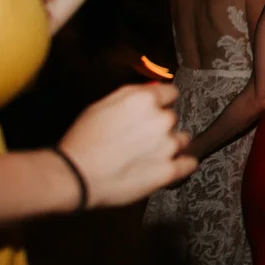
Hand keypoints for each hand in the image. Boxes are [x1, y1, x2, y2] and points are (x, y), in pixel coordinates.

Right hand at [57, 84, 196, 208]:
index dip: (160, 103)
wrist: (76, 175)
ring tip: (147, 155)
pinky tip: (171, 166)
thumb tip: (151, 89)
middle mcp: (162, 119)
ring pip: (181, 139)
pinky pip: (189, 163)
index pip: (170, 93)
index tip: (153, 111)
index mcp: (145, 100)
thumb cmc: (83, 141)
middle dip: (158, 126)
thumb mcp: (101, 106)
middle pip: (171, 118)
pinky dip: (183, 164)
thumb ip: (130, 95)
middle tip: (138, 138)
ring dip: (169, 144)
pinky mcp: (169, 170)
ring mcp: (168, 146)